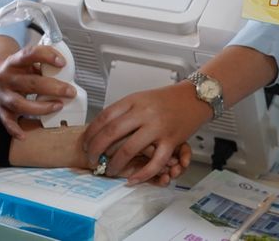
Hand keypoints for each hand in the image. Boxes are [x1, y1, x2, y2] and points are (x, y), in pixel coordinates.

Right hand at [0, 37, 75, 138]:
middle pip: (29, 83)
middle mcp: (6, 77)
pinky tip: (24, 135)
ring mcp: (2, 94)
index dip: (46, 56)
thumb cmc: (19, 69)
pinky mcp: (1, 108)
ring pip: (19, 104)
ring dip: (41, 107)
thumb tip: (68, 73)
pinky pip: (6, 121)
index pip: (29, 55)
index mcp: (14, 61)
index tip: (62, 63)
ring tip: (58, 106)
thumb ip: (44, 65)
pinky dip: (14, 129)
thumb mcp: (29, 61)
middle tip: (70, 91)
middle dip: (52, 88)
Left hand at [82, 83, 209, 183]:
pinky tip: (132, 180)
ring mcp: (157, 127)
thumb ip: (123, 111)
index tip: (85, 144)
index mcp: (132, 100)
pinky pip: (155, 162)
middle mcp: (143, 113)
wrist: (194, 98)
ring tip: (108, 170)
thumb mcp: (139, 98)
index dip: (91, 133)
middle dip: (97, 149)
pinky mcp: (171, 141)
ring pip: (129, 149)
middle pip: (112, 132)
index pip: (104, 117)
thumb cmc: (165, 99)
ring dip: (115, 163)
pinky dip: (142, 174)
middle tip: (91, 160)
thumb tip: (101, 128)